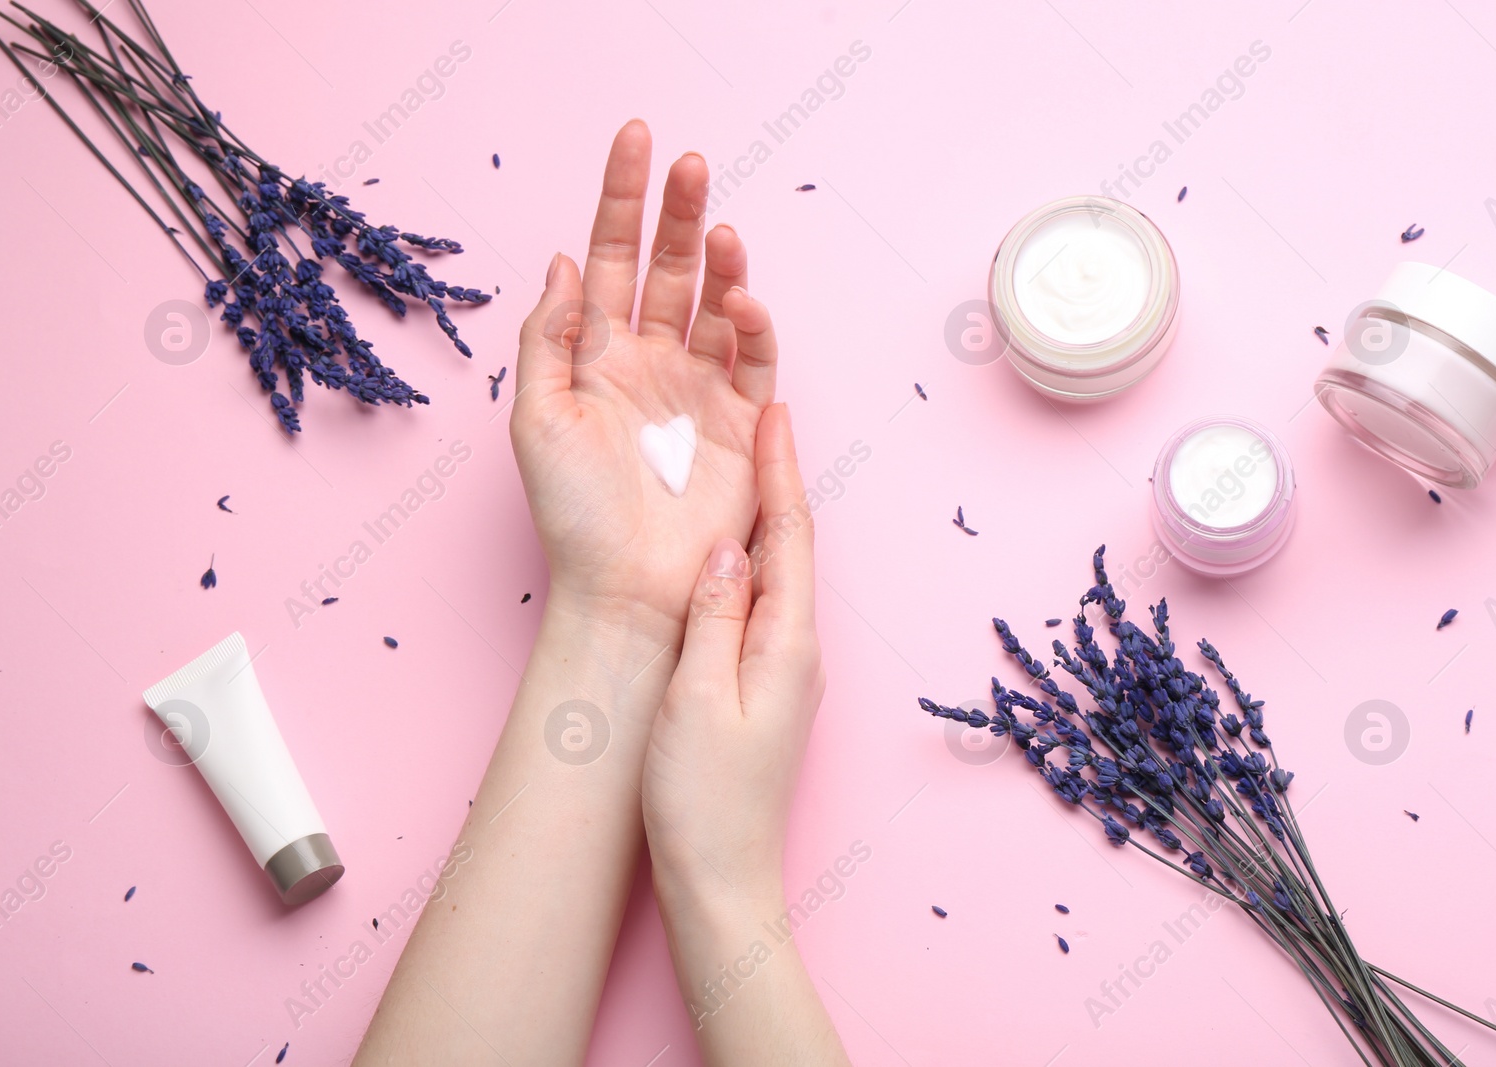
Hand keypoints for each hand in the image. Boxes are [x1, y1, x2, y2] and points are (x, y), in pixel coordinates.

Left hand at [511, 119, 779, 644]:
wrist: (627, 589)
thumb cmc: (572, 514)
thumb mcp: (536, 418)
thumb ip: (549, 336)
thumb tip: (563, 261)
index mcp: (595, 356)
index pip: (611, 258)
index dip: (622, 199)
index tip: (636, 139)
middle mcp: (650, 362)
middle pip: (669, 268)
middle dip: (679, 213)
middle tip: (691, 163)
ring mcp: (698, 390)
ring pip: (716, 304)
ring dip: (721, 264)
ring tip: (720, 232)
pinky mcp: (741, 423)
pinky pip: (752, 360)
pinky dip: (752, 327)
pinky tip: (742, 300)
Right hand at [641, 403, 823, 913]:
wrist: (721, 882)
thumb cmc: (702, 800)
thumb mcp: (698, 697)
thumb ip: (714, 616)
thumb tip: (729, 546)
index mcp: (787, 643)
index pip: (790, 536)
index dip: (781, 471)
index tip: (775, 412)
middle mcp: (798, 651)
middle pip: (791, 547)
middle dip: (777, 481)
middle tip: (760, 417)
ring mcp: (785, 673)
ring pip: (776, 575)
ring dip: (763, 518)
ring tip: (744, 466)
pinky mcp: (764, 692)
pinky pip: (760, 608)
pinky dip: (748, 565)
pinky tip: (727, 556)